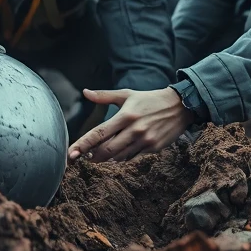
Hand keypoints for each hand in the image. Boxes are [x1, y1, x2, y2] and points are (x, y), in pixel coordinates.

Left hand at [67, 87, 193, 162]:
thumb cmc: (149, 100)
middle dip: (93, 156)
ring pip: (119, 157)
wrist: (179, 106)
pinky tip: (118, 154)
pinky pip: (132, 158)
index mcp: (126, 115)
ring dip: (107, 158)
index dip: (83, 144)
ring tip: (100, 155)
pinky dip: (122, 158)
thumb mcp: (127, 95)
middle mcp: (135, 129)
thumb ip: (104, 96)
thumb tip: (85, 92)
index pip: (99, 133)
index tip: (71, 153)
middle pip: (107, 150)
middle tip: (86, 156)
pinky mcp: (153, 149)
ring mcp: (145, 141)